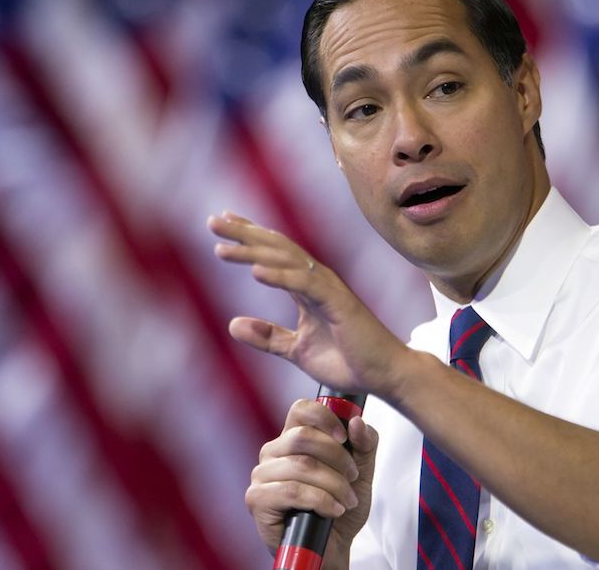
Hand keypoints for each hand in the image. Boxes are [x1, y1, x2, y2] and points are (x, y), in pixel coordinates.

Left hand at [208, 212, 408, 394]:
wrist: (385, 375)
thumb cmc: (348, 360)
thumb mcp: (296, 349)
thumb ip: (268, 337)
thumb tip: (232, 324)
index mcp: (307, 288)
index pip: (273, 254)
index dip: (248, 237)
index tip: (222, 223)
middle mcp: (317, 280)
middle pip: (275, 248)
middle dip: (243, 234)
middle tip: (213, 221)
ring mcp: (328, 288)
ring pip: (286, 260)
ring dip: (253, 251)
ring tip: (223, 246)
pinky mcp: (338, 302)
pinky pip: (304, 284)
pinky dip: (280, 275)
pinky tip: (255, 271)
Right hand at [246, 400, 378, 563]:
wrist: (332, 548)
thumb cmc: (340, 509)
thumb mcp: (362, 473)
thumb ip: (364, 445)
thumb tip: (357, 422)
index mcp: (292, 438)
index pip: (301, 409)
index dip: (325, 417)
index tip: (344, 436)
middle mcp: (272, 452)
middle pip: (303, 437)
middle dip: (337, 458)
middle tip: (353, 477)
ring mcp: (261, 475)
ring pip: (301, 466)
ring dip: (334, 484)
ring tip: (347, 500)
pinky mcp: (257, 499)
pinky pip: (292, 490)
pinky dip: (320, 500)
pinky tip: (332, 510)